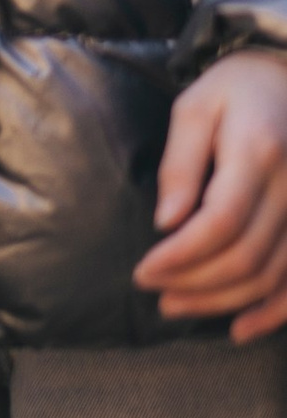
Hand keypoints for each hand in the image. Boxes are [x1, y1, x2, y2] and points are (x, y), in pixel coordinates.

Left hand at [134, 48, 286, 340]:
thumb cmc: (236, 89)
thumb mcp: (194, 107)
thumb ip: (180, 164)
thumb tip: (167, 223)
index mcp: (259, 153)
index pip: (220, 223)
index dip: (181, 256)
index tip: (143, 271)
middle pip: (245, 257)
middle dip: (195, 284)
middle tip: (154, 292)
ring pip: (272, 276)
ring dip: (224, 301)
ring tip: (179, 305)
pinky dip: (274, 311)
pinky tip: (241, 329)